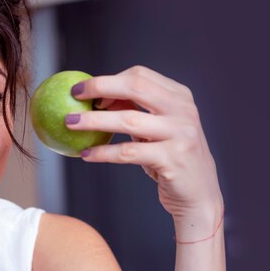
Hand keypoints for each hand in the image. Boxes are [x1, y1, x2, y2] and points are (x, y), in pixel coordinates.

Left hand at [68, 66, 222, 220]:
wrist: (199, 195)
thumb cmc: (171, 159)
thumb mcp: (156, 130)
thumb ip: (134, 111)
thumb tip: (96, 97)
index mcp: (179, 97)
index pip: (140, 75)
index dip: (109, 79)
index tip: (84, 89)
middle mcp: (183, 110)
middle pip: (135, 86)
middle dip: (100, 87)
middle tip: (74, 95)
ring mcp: (181, 133)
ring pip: (128, 120)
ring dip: (93, 121)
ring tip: (69, 124)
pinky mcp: (172, 159)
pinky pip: (128, 152)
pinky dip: (103, 152)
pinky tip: (86, 154)